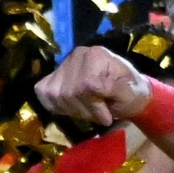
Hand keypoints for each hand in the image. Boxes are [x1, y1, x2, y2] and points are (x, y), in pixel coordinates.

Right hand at [35, 45, 153, 130]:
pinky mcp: (53, 76)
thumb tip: (91, 86)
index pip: (84, 85)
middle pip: (68, 92)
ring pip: (55, 95)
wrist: (127, 94)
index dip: (94, 106)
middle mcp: (76, 55)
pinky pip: (43, 92)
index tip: (107, 117)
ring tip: (90, 111)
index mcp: (97, 55)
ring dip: (73, 111)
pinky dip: (56, 106)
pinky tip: (72, 108)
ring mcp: (63, 65)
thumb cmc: (130, 94)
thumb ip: (113, 89)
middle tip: (100, 115)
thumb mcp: (129, 94)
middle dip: (85, 111)